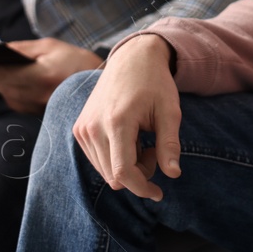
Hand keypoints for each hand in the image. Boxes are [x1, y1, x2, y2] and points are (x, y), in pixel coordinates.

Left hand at [0, 38, 102, 116]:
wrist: (96, 89)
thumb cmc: (75, 64)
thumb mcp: (49, 48)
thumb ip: (21, 50)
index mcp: (35, 78)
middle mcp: (29, 97)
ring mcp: (29, 107)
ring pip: (2, 91)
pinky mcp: (31, 112)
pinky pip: (11, 96)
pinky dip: (6, 86)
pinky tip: (4, 77)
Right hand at [67, 34, 180, 200]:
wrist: (131, 58)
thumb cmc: (155, 83)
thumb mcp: (169, 112)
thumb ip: (169, 144)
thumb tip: (173, 175)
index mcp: (116, 122)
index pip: (123, 172)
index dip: (142, 188)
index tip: (159, 193)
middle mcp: (93, 127)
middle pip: (114, 176)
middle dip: (139, 174)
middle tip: (154, 150)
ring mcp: (83, 129)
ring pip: (106, 172)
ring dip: (127, 166)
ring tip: (142, 141)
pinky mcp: (79, 129)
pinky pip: (98, 160)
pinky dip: (116, 158)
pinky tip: (129, 138)